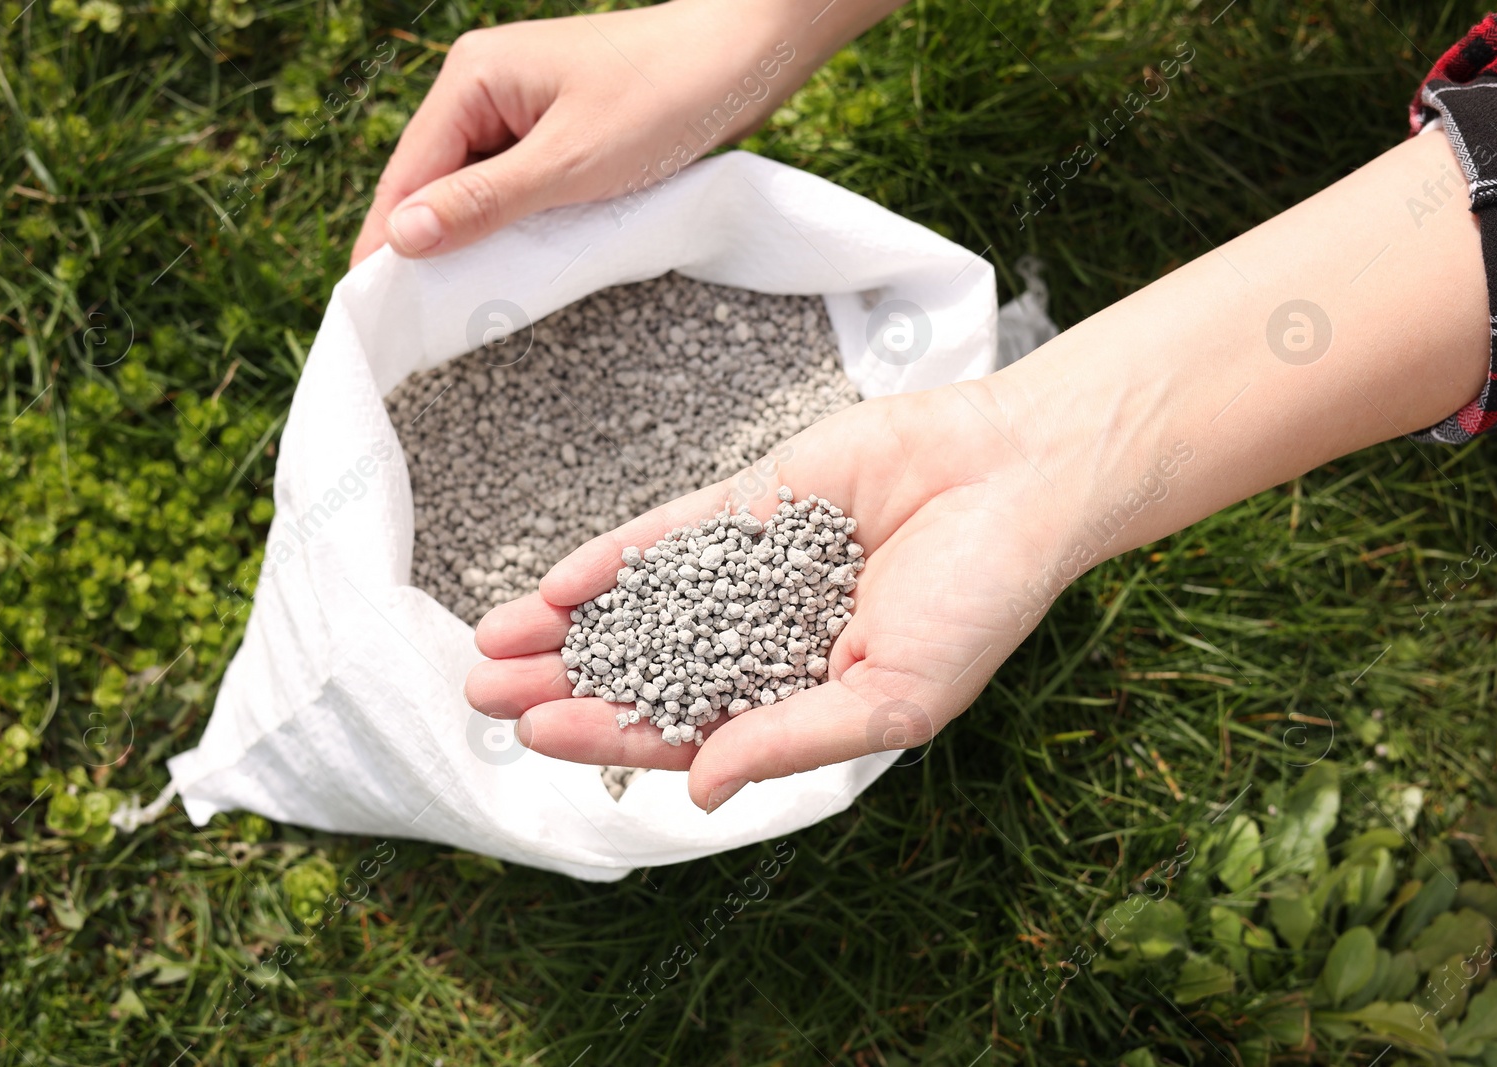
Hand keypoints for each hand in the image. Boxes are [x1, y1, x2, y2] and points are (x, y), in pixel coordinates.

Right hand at [350, 0, 859, 265]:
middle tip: (418, 321)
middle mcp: (484, 84)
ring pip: (474, 186)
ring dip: (473, 237)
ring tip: (460, 303)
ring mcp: (520, 105)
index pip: (407, 173)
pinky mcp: (555, 126)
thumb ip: (484, 202)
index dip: (388, 241)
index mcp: (472, 78)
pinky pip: (513, 183)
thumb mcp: (570, 164)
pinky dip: (511, 222)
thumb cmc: (663, 100)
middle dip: (429, 244)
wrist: (745, 59)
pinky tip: (512, 263)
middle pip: (433, 181)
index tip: (373, 307)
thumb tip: (403, 238)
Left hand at [464, 385, 1070, 811]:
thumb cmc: (978, 601)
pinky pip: (669, 537)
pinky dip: (615, 560)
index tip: (540, 736)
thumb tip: (703, 792)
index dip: (612, 736)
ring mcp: (751, 569)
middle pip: (644, 671)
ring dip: (568, 627)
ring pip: (641, 605)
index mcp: (797, 698)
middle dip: (564, 686)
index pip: (685, 730)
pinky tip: (557, 583)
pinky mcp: (751, 505)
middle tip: (480, 698)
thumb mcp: (893, 699)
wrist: (1016, 477)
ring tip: (490, 644)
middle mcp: (761, 639)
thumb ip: (792, 740)